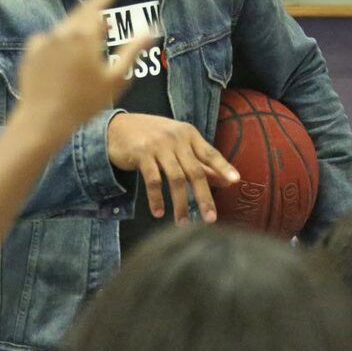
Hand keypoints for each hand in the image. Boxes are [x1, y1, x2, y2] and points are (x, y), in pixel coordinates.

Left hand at [17, 0, 148, 140]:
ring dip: (76, 30)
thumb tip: (151, 29)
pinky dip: (58, 43)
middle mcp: (62, 32)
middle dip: (92, 12)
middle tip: (103, 18)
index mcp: (84, 35)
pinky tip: (63, 59)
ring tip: (86, 44)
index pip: (96, 5)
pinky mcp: (30, 53)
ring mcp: (43, 41)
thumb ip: (133, 50)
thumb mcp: (116, 78)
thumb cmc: (85, 102)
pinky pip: (48, 41)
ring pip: (64, 28)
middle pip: (79, 14)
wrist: (43, 120)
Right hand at [107, 112, 239, 223]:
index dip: (223, 167)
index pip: (210, 153)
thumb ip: (199, 160)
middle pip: (195, 171)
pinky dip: (156, 198)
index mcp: (189, 134)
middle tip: (210, 218)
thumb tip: (225, 180)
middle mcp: (176, 139)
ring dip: (181, 203)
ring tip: (183, 223)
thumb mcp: (177, 144)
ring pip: (176, 178)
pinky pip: (153, 180)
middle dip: (204, 196)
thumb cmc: (152, 137)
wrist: (116, 128)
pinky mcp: (141, 154)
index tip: (235, 181)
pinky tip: (159, 212)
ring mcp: (158, 146)